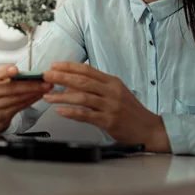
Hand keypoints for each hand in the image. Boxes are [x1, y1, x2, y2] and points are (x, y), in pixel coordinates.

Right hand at [0, 64, 52, 133]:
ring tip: (44, 87)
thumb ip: (1, 74)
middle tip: (43, 80)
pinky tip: (37, 96)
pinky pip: (18, 108)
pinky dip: (30, 101)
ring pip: (15, 99)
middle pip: (7, 89)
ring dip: (33, 93)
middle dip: (29, 84)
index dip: (3, 72)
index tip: (16, 70)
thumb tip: (23, 73)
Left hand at [42, 62, 170, 152]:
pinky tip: (60, 111)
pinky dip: (71, 112)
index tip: (54, 65)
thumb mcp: (114, 93)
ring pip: (82, 97)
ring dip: (62, 96)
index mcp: (112, 82)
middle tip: (46, 76)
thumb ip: (95, 87)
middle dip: (61, 77)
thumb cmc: (129, 111)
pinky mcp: (109, 121)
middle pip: (82, 81)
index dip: (69, 67)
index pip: (87, 70)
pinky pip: (86, 115)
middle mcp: (111, 91)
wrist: (148, 129)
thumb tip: (69, 84)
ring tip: (47, 96)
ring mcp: (111, 106)